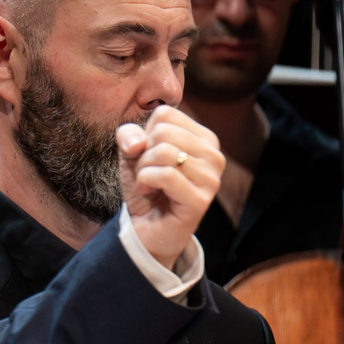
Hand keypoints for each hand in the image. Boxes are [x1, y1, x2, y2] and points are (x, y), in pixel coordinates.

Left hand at [115, 104, 223, 272]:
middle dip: (144, 153)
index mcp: (204, 138)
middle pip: (164, 131)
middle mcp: (214, 155)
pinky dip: (146, 182)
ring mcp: (211, 178)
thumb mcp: (132, 154)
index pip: (165, 114)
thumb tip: (137, 141)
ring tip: (148, 184)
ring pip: (164, 152)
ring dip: (144, 169)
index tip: (149, 157)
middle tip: (146, 173)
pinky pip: (166, 175)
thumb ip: (130, 135)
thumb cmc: (145, 188)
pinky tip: (148, 193)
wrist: (146, 229)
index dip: (145, 134)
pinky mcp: (201, 200)